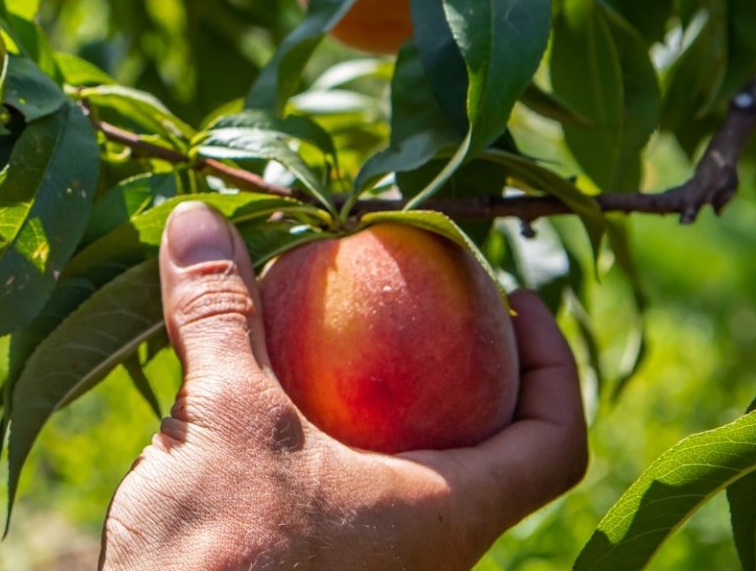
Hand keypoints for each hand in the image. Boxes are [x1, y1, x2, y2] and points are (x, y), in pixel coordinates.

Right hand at [99, 202, 587, 570]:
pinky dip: (332, 445)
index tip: (519, 304)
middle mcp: (427, 557)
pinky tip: (270, 406)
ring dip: (390, 413)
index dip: (556, 366)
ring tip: (339, 346)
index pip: (553, 443)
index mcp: (446, 517)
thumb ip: (221, 314)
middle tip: (429, 308)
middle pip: (487, 458)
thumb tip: (199, 219)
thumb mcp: (226, 414)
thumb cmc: (224, 555)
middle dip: (466, 376)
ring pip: (410, 483)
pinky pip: (349, 503)